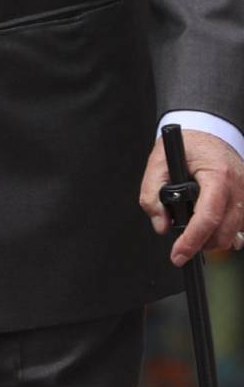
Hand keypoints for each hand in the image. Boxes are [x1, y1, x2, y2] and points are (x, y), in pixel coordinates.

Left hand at [140, 128, 243, 265]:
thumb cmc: (186, 145)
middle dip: (202, 244)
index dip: (192, 240)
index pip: (208, 216)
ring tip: (195, 235)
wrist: (207, 132)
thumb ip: (152, 194)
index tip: (178, 254)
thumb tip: (161, 225)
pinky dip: (228, 234)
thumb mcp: (158, 162)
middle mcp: (238, 185)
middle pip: (225, 231)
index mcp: (217, 174)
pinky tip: (214, 232)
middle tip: (182, 246)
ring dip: (214, 240)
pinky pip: (243, 226)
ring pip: (236, 233)